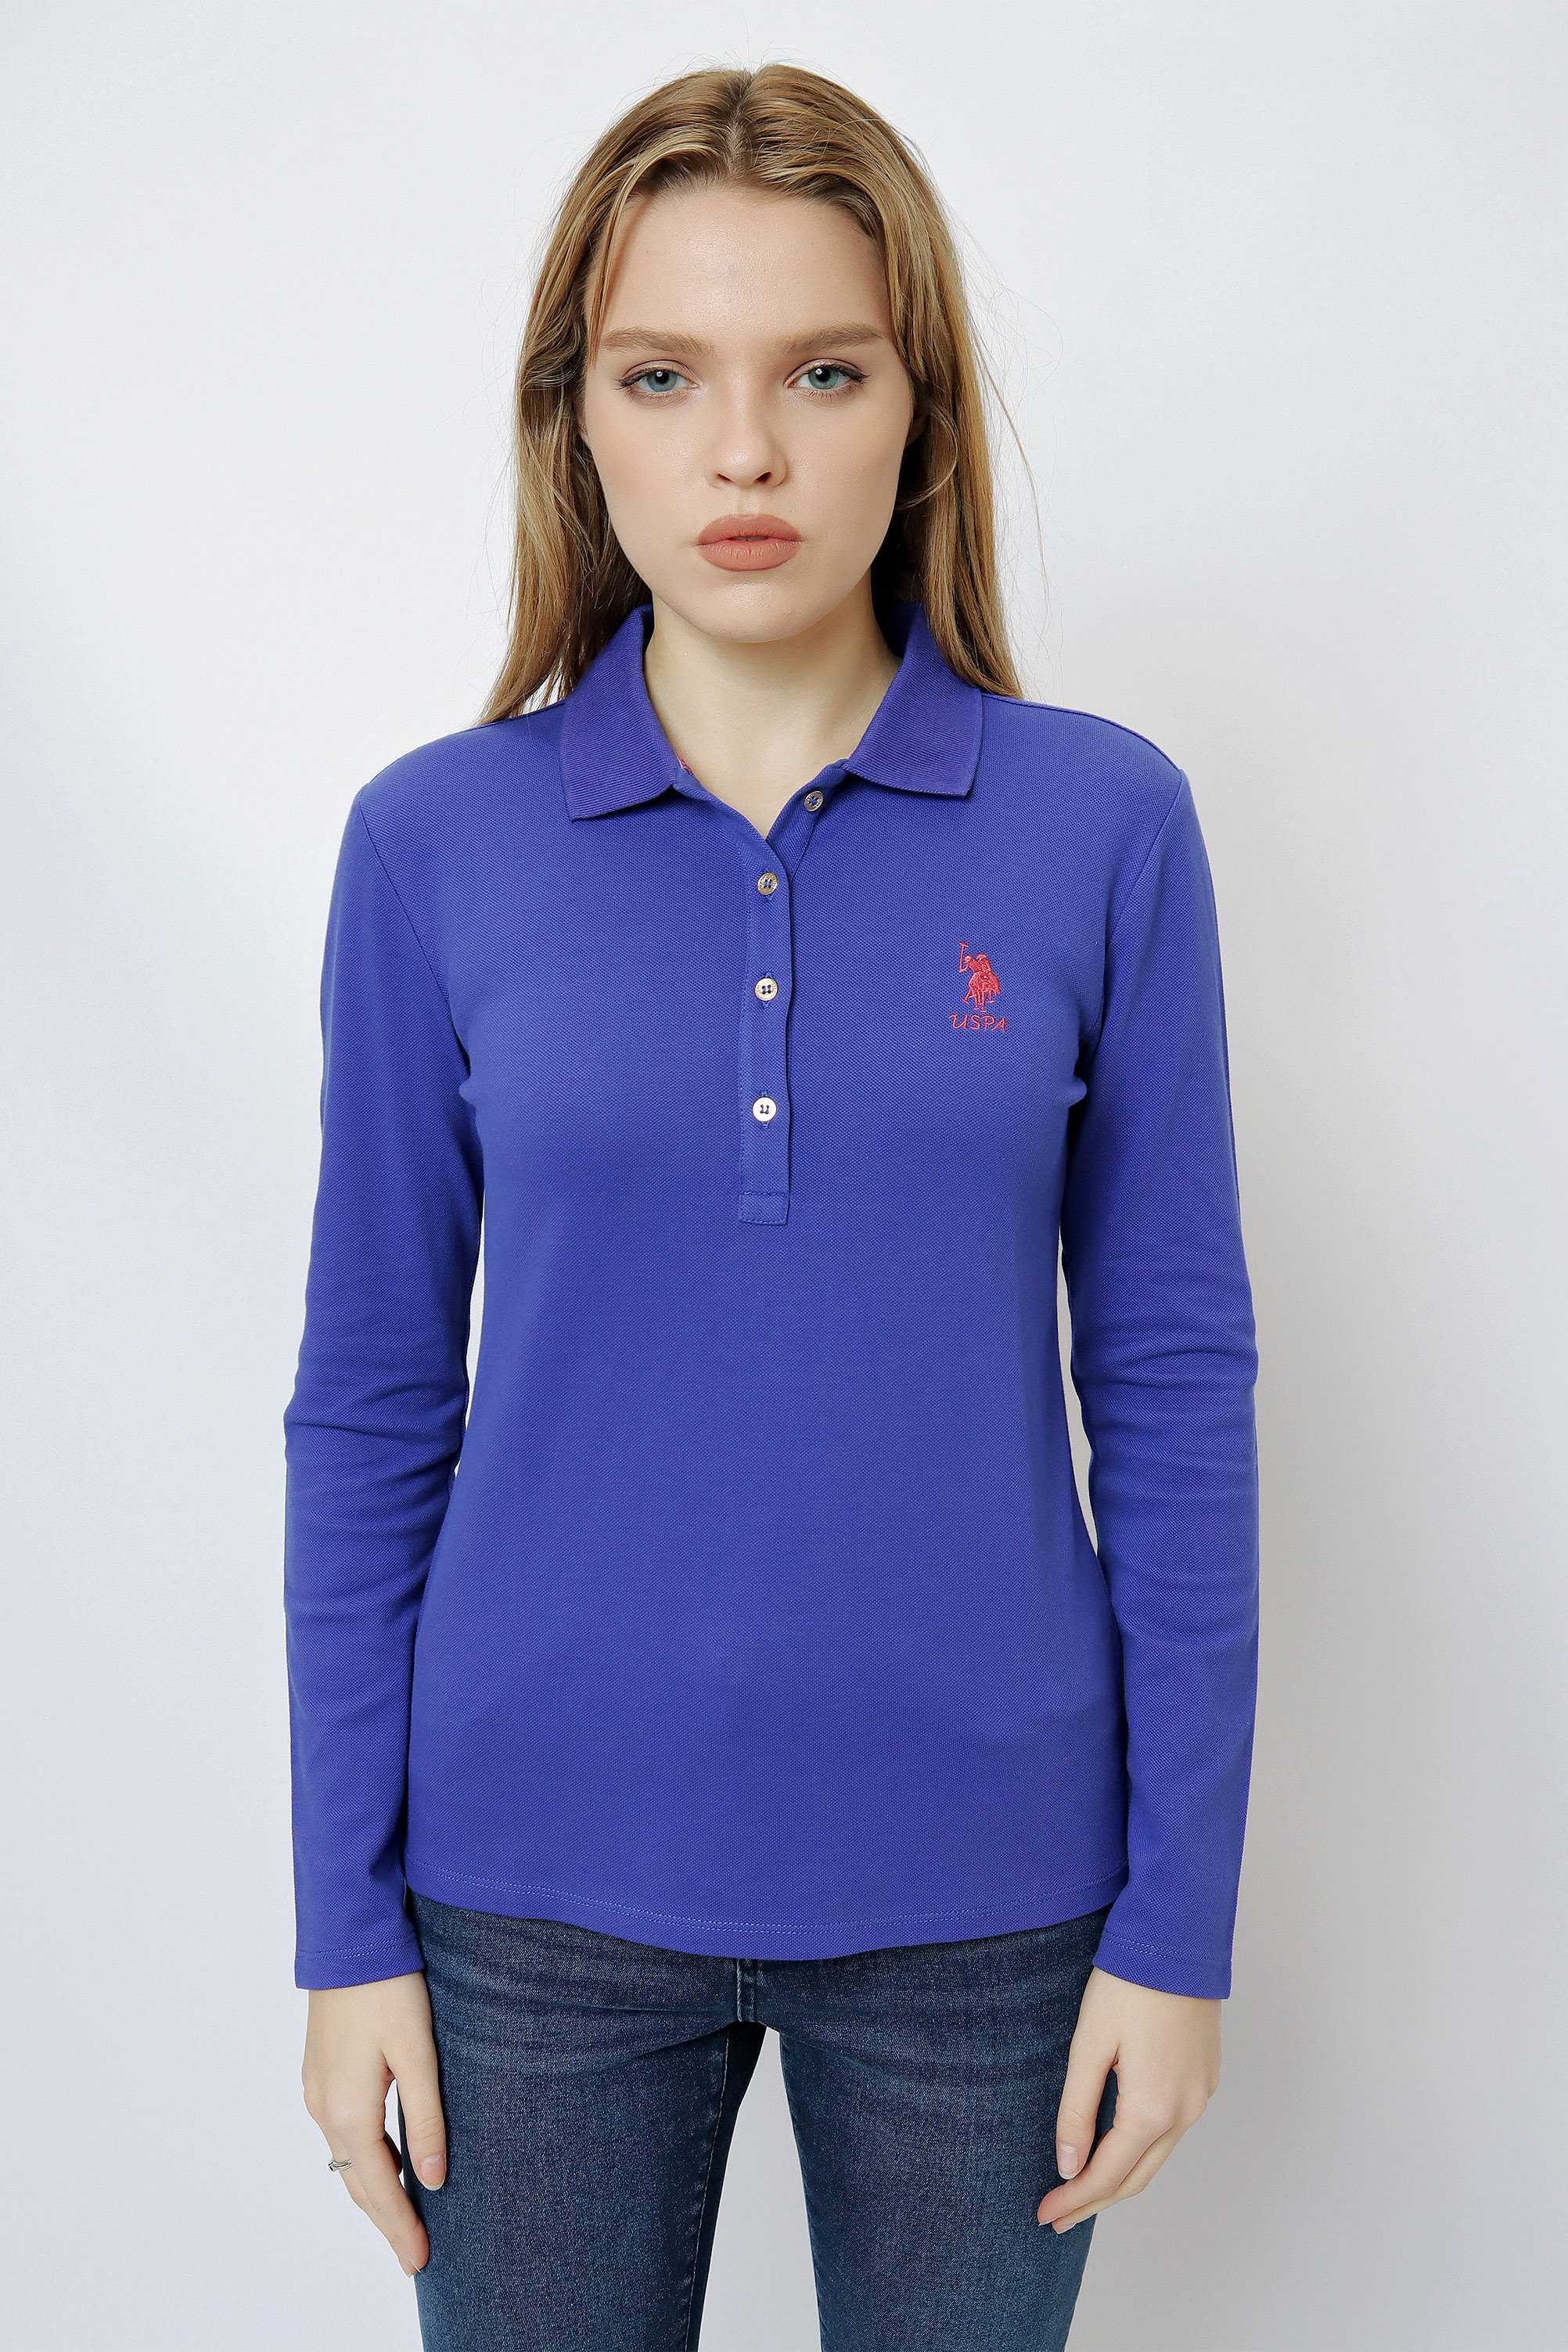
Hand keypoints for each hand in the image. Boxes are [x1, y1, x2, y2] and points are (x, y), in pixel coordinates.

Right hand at [302, 1970, 447, 2277]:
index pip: (377, 2188)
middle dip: (385, 2220)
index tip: (420, 2262)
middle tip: (413, 2256)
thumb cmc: (389, 1989)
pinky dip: (363, 2159)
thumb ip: (427, 2119)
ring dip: (373, 2191)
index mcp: (348, 2111)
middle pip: (356, 2182)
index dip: (400, 2226)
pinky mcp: (320, 2073)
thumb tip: (433, 2181)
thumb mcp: (419, 2053)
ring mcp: (317, 2090)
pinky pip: (342, 2134)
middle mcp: (324, 2109)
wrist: (348, 1939)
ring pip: (347, 2159)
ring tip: (404, 2219)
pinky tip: (386, 2162)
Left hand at [1037, 1965, 1220, 2232]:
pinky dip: (1143, 2149)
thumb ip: (1077, 2109)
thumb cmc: (1129, 1984)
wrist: (1178, 1939)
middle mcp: (1184, 2112)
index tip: (1043, 2214)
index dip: (1074, 2199)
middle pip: (1136, 2177)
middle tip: (1057, 2216)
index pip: (1107, 2176)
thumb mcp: (1089, 2045)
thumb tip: (1068, 2165)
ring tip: (1082, 2189)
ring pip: (1157, 2156)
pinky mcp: (1205, 2078)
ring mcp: (1200, 2096)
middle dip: (1095, 2201)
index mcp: (1152, 2109)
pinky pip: (1172, 2129)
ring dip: (1120, 2178)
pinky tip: (1119, 2146)